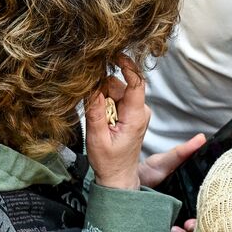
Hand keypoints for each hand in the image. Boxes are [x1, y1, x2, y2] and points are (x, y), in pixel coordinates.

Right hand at [85, 55, 152, 190]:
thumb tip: (91, 87)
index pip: (137, 83)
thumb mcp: (97, 137)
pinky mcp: (130, 113)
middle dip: (104, 89)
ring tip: (98, 118)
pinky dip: (105, 102)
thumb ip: (95, 111)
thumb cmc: (109, 161)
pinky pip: (116, 99)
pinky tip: (100, 117)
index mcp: (136, 115)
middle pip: (121, 85)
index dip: (127, 66)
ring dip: (103, 97)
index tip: (115, 54)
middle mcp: (140, 110)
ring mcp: (136, 111)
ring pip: (116, 90)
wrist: (118, 176)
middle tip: (92, 106)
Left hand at [138, 133, 205, 231]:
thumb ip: (181, 153)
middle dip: (195, 231)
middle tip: (188, 226)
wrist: (119, 187)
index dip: (205, 216)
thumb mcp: (162, 163)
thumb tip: (201, 138)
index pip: (203, 210)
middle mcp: (181, 215)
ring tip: (173, 231)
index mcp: (187, 198)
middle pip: (197, 229)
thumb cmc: (143, 174)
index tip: (198, 216)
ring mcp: (170, 227)